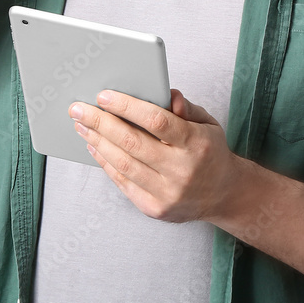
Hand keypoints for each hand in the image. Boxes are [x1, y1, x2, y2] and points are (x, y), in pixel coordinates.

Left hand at [68, 89, 239, 223]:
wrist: (224, 195)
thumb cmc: (210, 152)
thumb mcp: (207, 123)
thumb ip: (186, 107)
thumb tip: (166, 94)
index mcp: (195, 144)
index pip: (157, 121)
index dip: (127, 107)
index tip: (104, 96)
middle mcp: (181, 170)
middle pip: (132, 143)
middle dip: (100, 123)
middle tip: (79, 109)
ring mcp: (167, 193)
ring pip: (123, 164)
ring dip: (97, 142)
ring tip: (82, 125)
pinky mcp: (154, 208)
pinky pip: (123, 182)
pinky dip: (105, 162)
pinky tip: (94, 146)